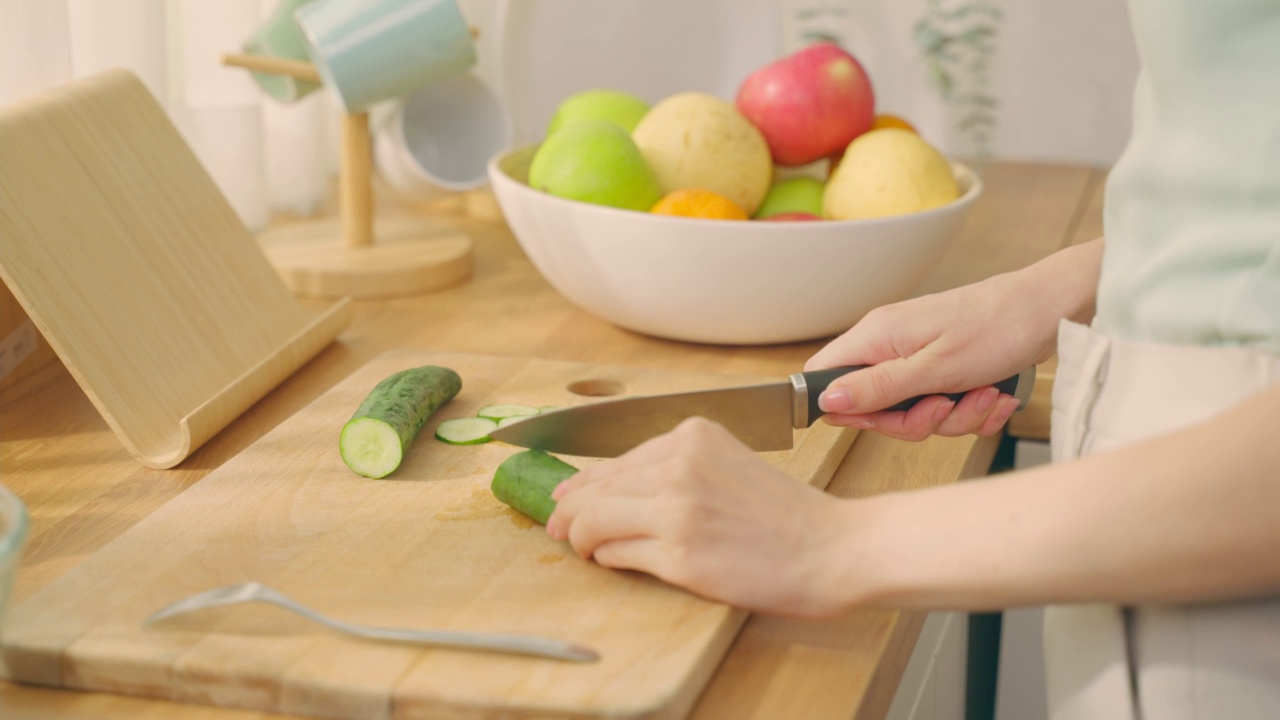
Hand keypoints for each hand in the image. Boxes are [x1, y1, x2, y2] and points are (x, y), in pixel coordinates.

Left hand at [545, 417, 855, 617]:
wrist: (833, 548)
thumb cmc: (789, 515)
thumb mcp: (729, 465)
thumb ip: (674, 467)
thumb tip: (605, 485)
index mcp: (693, 435)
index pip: (616, 458)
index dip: (583, 481)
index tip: (565, 495)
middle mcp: (680, 464)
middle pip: (597, 486)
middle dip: (568, 509)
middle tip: (555, 526)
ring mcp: (677, 509)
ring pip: (594, 519)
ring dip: (579, 537)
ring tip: (579, 548)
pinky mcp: (679, 554)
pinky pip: (617, 553)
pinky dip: (606, 558)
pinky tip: (608, 561)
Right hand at [805, 235, 1105, 440]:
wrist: (1051, 309)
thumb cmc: (997, 326)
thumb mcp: (934, 367)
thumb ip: (877, 386)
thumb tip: (827, 399)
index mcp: (877, 336)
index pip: (824, 377)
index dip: (845, 408)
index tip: (882, 418)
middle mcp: (891, 346)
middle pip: (874, 407)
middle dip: (916, 419)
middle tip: (945, 406)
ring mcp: (919, 358)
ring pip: (914, 413)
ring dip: (955, 416)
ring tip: (984, 394)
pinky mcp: (945, 369)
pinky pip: (943, 408)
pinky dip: (972, 410)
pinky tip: (994, 395)